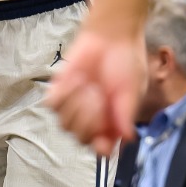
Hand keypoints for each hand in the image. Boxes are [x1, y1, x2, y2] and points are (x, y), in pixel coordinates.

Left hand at [47, 20, 145, 155]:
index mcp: (113, 125)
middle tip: (99, 96)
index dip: (100, 147)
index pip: (103, 150)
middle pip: (80, 139)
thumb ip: (126, 114)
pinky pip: (52, 106)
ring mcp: (74, 108)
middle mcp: (93, 121)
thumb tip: (128, 137)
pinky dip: (64, 94)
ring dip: (77, 104)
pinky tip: (76, 80)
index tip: (102, 139)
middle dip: (89, 119)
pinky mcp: (59, 93)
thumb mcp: (132, 90)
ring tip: (89, 85)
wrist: (110, 36)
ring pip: (65, 125)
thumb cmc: (126, 63)